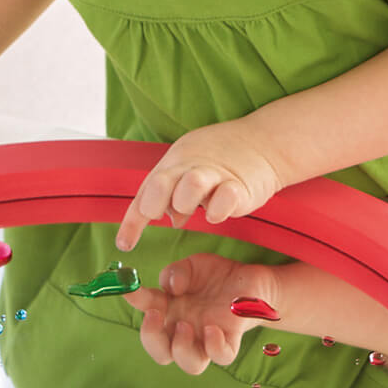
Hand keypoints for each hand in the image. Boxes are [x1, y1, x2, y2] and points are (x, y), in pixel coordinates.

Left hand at [116, 121, 284, 250]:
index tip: (124, 245)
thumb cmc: (222, 159)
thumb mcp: (191, 172)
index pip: (145, 193)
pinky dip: (217, 209)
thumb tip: (171, 220)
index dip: (132, 221)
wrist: (263, 142)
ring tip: (196, 209)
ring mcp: (215, 174)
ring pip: (191, 185)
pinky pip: (225, 197)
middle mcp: (189, 167)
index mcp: (173, 164)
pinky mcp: (240, 185)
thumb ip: (177, 195)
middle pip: (161, 182)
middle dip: (154, 203)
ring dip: (185, 203)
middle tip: (162, 216)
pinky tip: (217, 213)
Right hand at [124, 254, 281, 373]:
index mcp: (169, 311)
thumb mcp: (192, 266)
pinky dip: (214, 347)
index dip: (135, 301)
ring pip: (190, 365)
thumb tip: (170, 287)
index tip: (130, 289)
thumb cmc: (214, 276)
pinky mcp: (230, 339)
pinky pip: (221, 357)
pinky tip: (213, 328)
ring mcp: (207, 338)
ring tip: (186, 325)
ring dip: (182, 350)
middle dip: (151, 339)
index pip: (145, 311)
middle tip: (155, 316)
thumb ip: (177, 272)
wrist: (248, 280)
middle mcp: (184, 330)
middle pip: (161, 353)